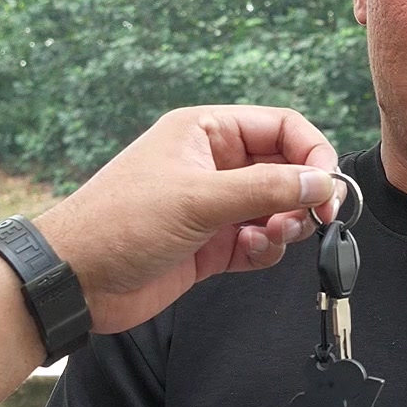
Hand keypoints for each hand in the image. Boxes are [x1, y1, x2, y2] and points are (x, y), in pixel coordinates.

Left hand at [37, 105, 339, 331]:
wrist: (77, 279)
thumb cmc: (120, 223)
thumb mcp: (199, 198)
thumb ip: (266, 188)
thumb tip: (321, 182)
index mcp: (205, 132)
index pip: (280, 127)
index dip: (312, 152)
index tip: (328, 186)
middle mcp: (213, 165)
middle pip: (284, 170)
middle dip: (303, 194)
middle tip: (315, 219)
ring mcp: (214, 207)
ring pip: (276, 209)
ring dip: (286, 225)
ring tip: (271, 236)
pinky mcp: (212, 246)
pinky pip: (260, 242)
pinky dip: (267, 249)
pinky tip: (251, 251)